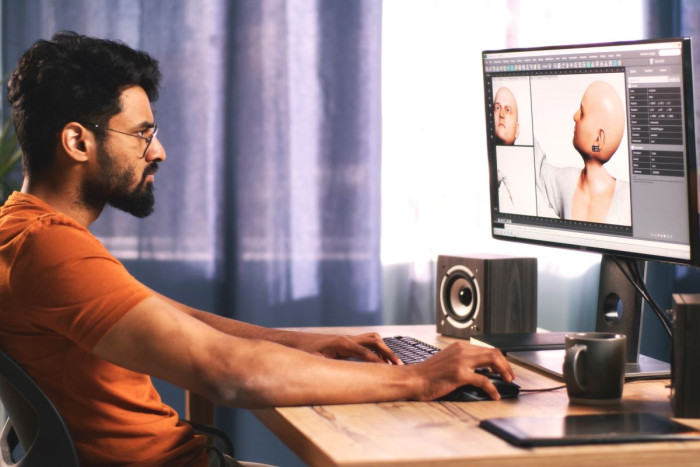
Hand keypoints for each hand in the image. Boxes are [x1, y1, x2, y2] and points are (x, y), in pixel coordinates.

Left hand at [287, 332, 401, 364]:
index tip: (391, 370)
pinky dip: (376, 350)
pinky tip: (380, 360)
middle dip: (388, 352)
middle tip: (400, 365)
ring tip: (394, 363)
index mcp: (342, 344)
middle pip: (374, 341)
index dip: (379, 361)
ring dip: (384, 349)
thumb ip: (329, 369)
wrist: (294, 341)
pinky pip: (366, 343)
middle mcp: (347, 339)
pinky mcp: (346, 342)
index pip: (366, 352)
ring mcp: (347, 339)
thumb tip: (337, 381)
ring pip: (372, 339)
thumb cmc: (304, 352)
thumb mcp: (315, 362)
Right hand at [410, 342, 513, 400]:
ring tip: (506, 381)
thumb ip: (463, 361)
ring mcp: (460, 361)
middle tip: (509, 376)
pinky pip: (483, 380)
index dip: (500, 359)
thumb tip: (481, 370)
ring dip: (504, 372)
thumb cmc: (428, 374)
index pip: (486, 348)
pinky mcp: (458, 374)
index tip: (504, 369)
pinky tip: (495, 394)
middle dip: (506, 365)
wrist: (414, 379)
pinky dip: (493, 388)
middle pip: (493, 352)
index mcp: (459, 347)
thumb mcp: (447, 361)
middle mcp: (461, 351)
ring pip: (492, 361)